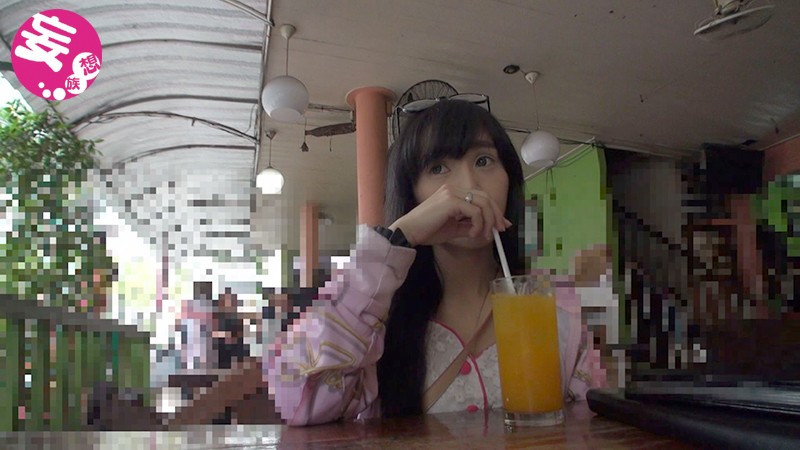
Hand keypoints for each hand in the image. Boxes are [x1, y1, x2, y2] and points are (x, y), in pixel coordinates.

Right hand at [389, 184, 511, 246]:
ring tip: (482, 235)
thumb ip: (469, 226)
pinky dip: (478, 224)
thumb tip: (486, 229)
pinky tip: (472, 233)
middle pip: (485, 198)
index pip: (481, 196)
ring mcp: (452, 193)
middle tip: (499, 230)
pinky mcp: (451, 201)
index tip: (501, 224)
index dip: (494, 210)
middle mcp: (454, 189)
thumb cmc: (427, 231)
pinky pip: (475, 211)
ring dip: (487, 222)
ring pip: (483, 203)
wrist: (409, 232)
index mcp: (454, 193)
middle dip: (496, 215)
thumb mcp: (454, 228)